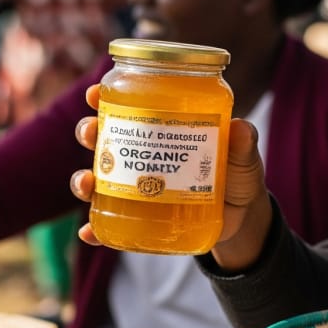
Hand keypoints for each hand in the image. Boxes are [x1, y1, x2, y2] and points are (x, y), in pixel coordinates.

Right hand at [70, 85, 272, 269]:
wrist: (242, 218)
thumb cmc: (238, 176)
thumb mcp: (243, 158)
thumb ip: (243, 143)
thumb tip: (241, 128)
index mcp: (160, 131)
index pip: (127, 108)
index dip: (104, 99)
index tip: (95, 94)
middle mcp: (141, 157)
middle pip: (103, 140)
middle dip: (89, 133)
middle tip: (92, 133)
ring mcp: (136, 189)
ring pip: (98, 181)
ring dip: (83, 181)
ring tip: (87, 185)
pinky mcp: (138, 220)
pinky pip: (108, 224)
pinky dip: (94, 229)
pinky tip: (89, 233)